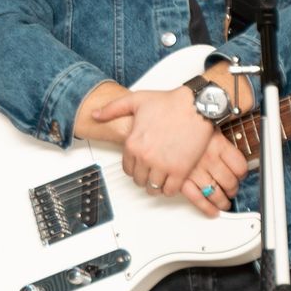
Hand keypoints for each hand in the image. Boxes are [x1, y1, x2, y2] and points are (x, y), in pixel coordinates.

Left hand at [111, 90, 251, 216]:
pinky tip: (172, 182)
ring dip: (156, 185)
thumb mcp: (135, 100)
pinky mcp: (180, 170)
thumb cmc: (169, 102)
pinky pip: (170, 190)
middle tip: (151, 172)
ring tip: (161, 179)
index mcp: (132, 144)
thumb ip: (112, 109)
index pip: (127, 168)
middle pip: (139, 180)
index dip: (134, 168)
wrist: (195, 105)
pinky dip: (169, 189)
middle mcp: (145, 157)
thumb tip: (95, 115)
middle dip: (144, 177)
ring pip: (153, 188)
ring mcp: (163, 165)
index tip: (141, 165)